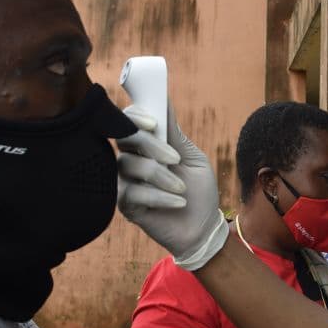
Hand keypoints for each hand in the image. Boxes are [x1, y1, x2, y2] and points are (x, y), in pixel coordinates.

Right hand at [117, 105, 228, 270]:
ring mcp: (125, 181)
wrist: (203, 227)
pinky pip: (132, 192)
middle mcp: (130, 159)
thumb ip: (174, 133)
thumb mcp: (192, 157)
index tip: (153, 122)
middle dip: (151, 145)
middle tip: (175, 159)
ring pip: (129, 165)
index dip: (135, 116)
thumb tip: (164, 100)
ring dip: (161, 176)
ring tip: (182, 188)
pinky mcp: (124, 204)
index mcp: (145, 145)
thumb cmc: (198, 190)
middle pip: (124, 138)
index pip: (127, 120)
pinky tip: (177, 202)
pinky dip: (159, 196)